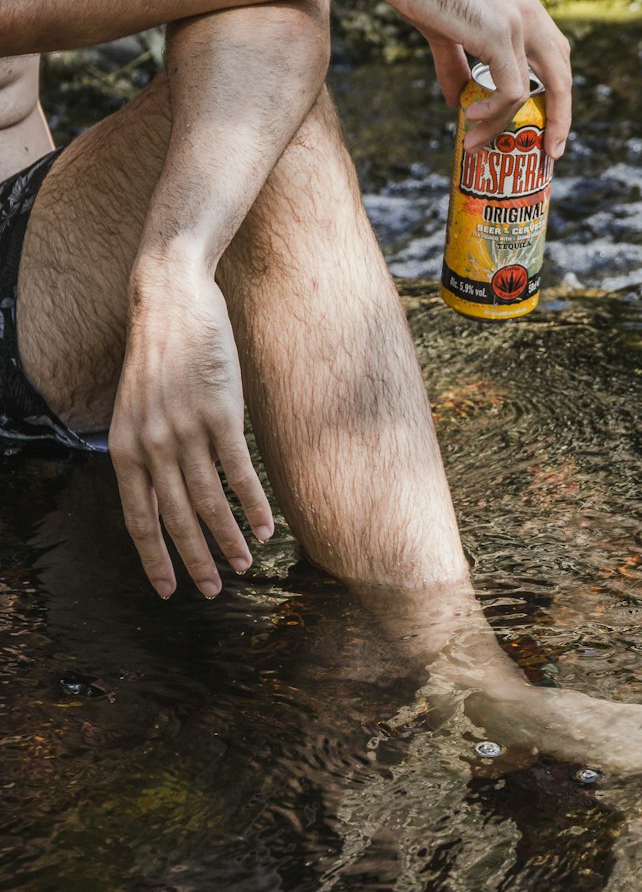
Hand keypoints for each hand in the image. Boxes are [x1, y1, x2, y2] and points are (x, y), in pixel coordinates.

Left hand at [109, 265, 272, 597]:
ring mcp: (186, 430)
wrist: (171, 301)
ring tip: (243, 565)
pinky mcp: (220, 414)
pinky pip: (239, 473)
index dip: (154, 558)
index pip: (138, 519)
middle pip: (176, 519)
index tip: (168, 589)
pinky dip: (254, 506)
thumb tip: (158, 502)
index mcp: (124, 448)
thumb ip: (144, 455)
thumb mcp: (136, 410)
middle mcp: (151, 445)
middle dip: (195, 560)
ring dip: (228, 540)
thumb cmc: (158, 357)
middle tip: (212, 591)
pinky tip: (266, 529)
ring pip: (210, 502)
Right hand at [367, 0, 571, 156]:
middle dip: (561, 116)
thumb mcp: (444, 31)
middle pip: (563, 72)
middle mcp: (528, 8)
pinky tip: (471, 119)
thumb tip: (460, 102)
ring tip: (477, 141)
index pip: (555, 54)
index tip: (547, 125)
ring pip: (533, 89)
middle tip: (550, 151)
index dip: (557, 91)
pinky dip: (495, 113)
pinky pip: (511, 90)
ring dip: (506, 124)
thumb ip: (457, 65)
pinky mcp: (498, 34)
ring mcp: (516, 19)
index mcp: (521, 2)